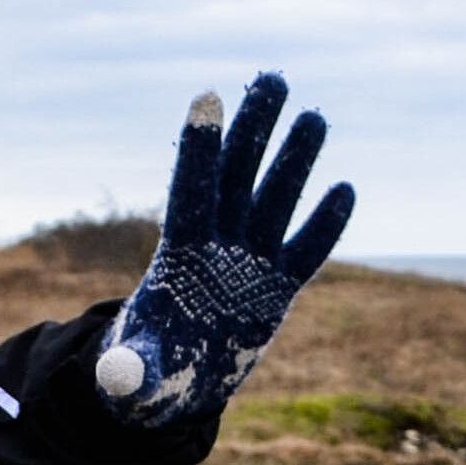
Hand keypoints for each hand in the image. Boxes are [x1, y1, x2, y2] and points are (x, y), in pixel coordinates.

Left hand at [95, 73, 354, 426]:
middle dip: (255, 130)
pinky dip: (324, 224)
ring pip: (275, 200)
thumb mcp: (134, 377)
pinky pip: (306, 251)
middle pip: (238, 177)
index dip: (200, 148)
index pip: (192, 192)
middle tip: (273, 80)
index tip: (208, 96)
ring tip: (314, 116)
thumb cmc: (146, 372)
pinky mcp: (277, 289)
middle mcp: (217, 248)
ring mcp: (250, 264)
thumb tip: (122, 376)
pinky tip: (344, 190)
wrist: (173, 384)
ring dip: (294, 160)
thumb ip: (130, 371)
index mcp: (179, 258)